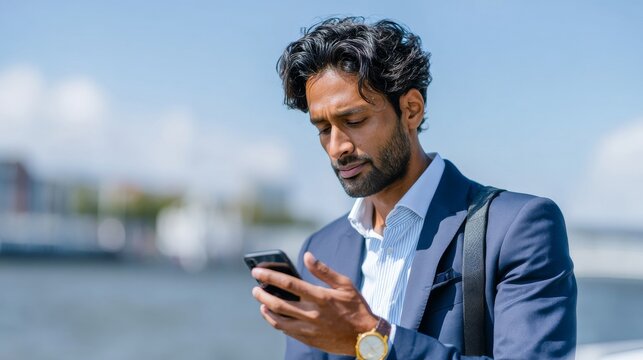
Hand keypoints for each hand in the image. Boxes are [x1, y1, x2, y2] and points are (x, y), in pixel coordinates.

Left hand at [251, 251, 377, 354]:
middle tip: (255, 289)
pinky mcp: (308, 339)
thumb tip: (307, 256)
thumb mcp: (345, 285)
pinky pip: (286, 330)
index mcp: (321, 297)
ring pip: (278, 320)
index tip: (256, 271)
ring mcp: (308, 329)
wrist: (364, 338)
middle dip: (262, 294)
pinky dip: (276, 322)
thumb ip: (324, 271)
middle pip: (278, 303)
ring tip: (261, 302)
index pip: (289, 284)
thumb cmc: (356, 308)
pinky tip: (273, 315)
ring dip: (266, 309)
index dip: (270, 276)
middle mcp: (312, 313)